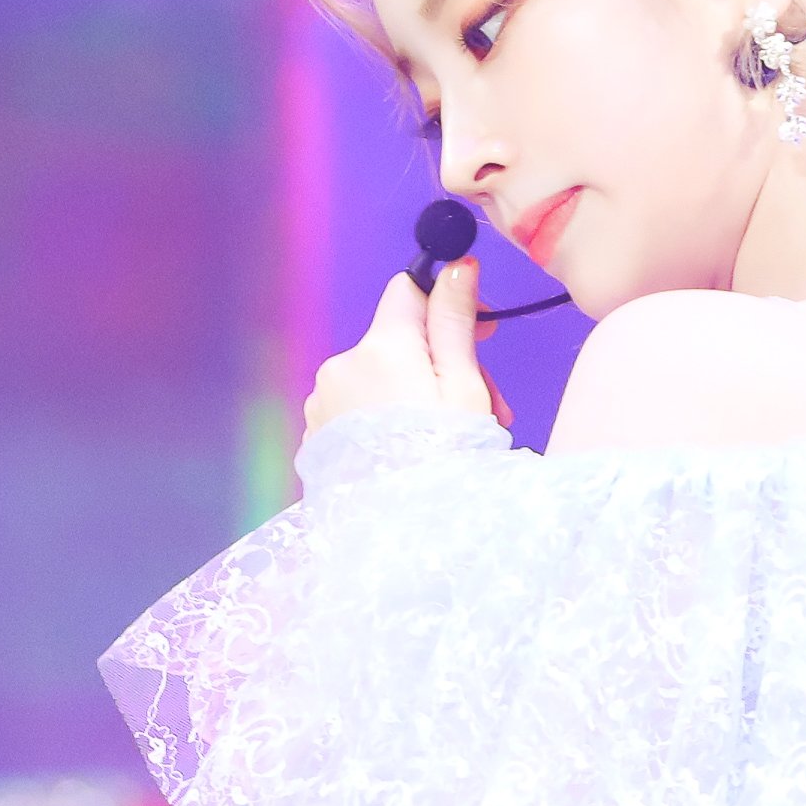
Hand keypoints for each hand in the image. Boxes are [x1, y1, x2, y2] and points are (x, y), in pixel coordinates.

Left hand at [299, 260, 513, 452]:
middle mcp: (342, 365)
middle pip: (399, 340)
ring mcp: (323, 403)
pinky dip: (389, 421)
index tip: (478, 331)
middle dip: (442, 363)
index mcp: (381, 347)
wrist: (399, 540)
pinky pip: (359, 410)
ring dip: (417, 396)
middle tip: (488, 406)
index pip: (406, 289)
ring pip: (380, 378)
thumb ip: (454, 323)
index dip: (444, 301)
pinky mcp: (317, 436)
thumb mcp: (463, 389)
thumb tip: (456, 266)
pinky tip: (414, 455)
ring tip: (452, 440)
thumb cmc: (443, 461)